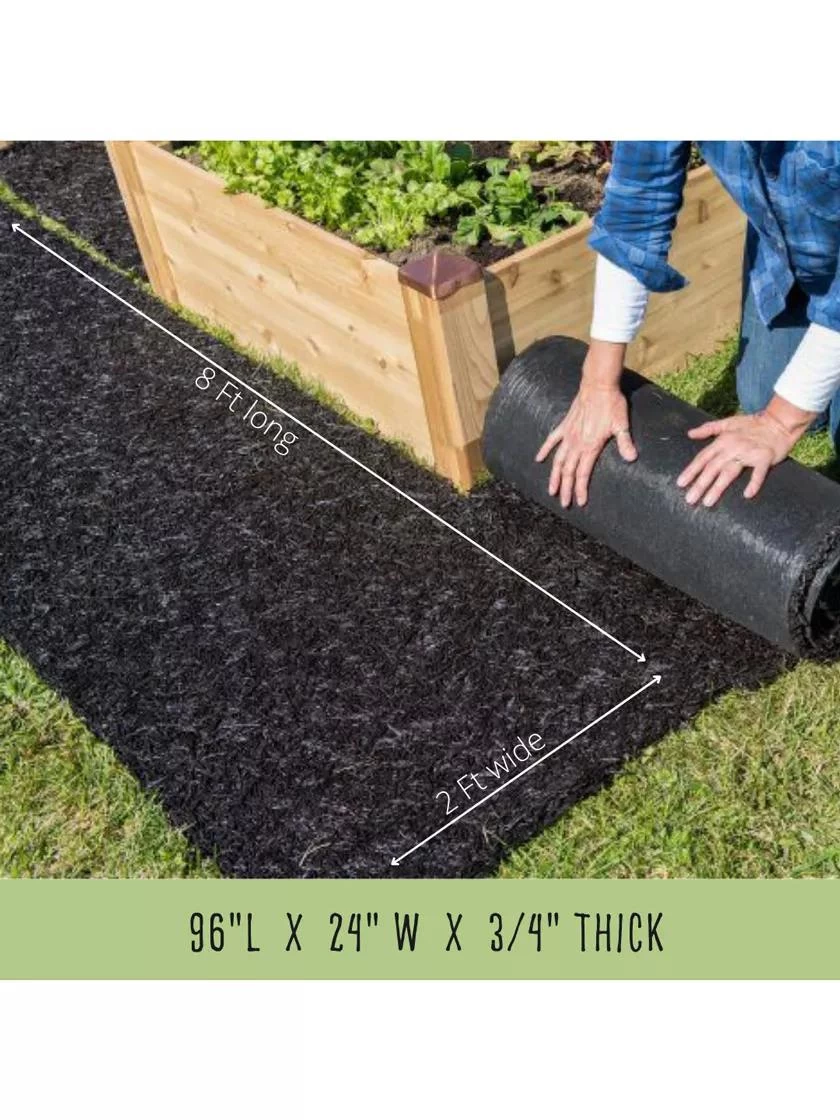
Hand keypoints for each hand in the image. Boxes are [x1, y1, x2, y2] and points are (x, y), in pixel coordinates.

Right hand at [535, 373, 636, 506]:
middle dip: (566, 489)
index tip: (579, 502)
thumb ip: (625, 443)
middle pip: (568, 471)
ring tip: (551, 490)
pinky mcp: (565, 425)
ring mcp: (568, 435)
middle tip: (564, 504)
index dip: (580, 489)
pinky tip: (539, 459)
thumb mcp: (622, 424)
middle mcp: (576, 443)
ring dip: (554, 476)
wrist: (598, 384)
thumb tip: (631, 458)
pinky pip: (552, 440)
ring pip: (558, 460)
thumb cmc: (612, 404)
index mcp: (590, 445)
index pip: (582, 473)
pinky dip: (545, 450)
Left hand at [677, 400, 811, 505]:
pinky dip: (754, 483)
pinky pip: (758, 472)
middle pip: (712, 468)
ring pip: (730, 472)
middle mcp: (733, 447)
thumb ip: (708, 429)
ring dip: (718, 487)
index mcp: (723, 440)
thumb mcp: (728, 422)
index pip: (703, 457)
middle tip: (690, 499)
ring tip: (708, 502)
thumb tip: (690, 433)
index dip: (691, 471)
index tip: (680, 484)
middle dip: (700, 484)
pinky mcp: (764, 458)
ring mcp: (748, 453)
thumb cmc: (753, 424)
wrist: (779, 422)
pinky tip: (747, 495)